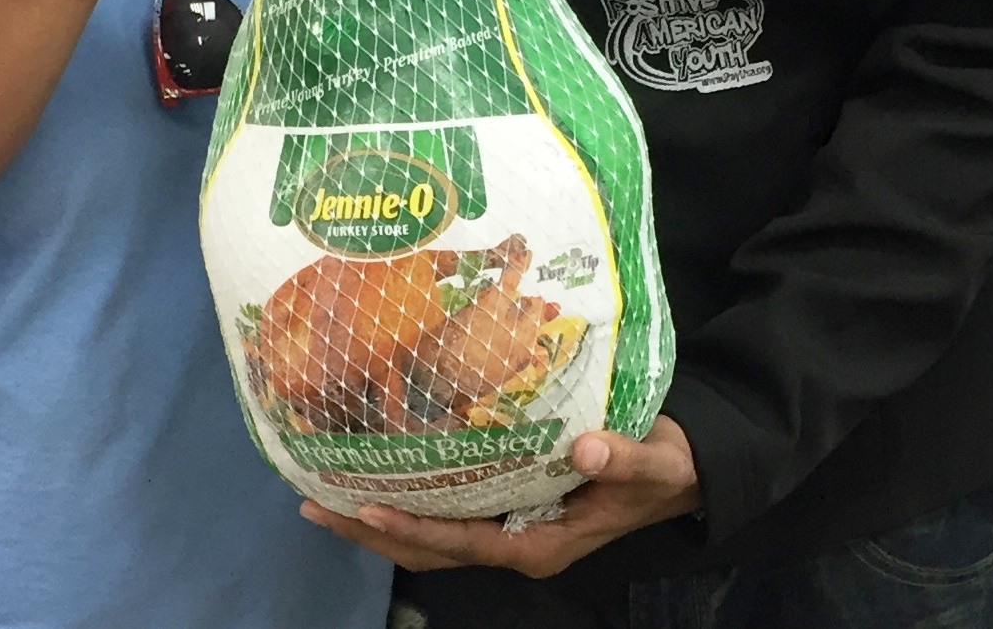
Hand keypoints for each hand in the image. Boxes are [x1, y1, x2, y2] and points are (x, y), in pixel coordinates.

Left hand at [299, 417, 701, 577]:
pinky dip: (406, 499)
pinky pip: (444, 512)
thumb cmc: (664, 469)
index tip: (366, 507)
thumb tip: (582, 443)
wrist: (678, 472)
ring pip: (428, 535)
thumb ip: (622, 457)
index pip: (463, 541)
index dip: (414, 528)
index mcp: (539, 544)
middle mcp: (514, 541)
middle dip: (371, 531)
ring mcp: (506, 525)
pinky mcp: (505, 503)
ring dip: (376, 520)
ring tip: (322, 496)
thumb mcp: (655, 464)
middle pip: (428, 548)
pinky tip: (373, 475)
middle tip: (314, 504)